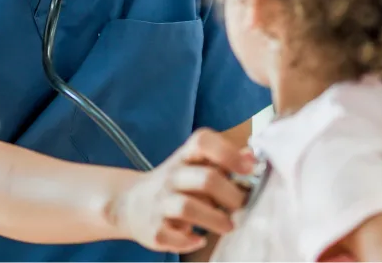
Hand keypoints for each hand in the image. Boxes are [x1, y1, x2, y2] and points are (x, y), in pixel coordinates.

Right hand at [110, 128, 251, 253]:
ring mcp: (160, 203)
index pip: (203, 142)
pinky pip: (171, 236)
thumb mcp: (194, 166)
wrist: (131, 202)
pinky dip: (188, 241)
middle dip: (231, 194)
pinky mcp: (154, 229)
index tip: (248, 167)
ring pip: (188, 207)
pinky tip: (198, 239)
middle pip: (205, 178)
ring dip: (214, 219)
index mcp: (184, 157)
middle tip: (242, 205)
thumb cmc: (174, 183)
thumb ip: (221, 161)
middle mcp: (171, 176)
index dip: (227, 152)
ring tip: (229, 226)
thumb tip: (250, 156)